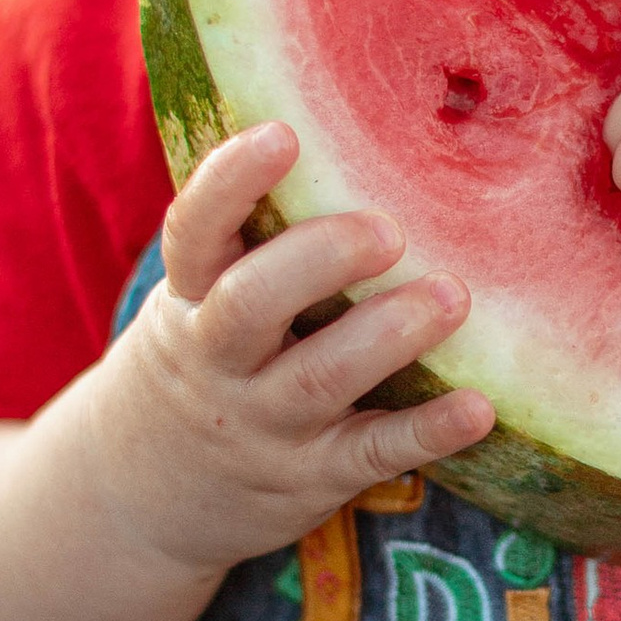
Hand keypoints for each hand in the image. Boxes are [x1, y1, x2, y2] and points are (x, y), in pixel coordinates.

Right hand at [81, 124, 494, 575]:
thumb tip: (348, 121)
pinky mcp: (310, 476)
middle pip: (250, 306)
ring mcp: (263, 422)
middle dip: (319, 261)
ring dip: (388, 336)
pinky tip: (480, 406)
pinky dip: (427, 432)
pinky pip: (372, 453)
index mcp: (190, 299)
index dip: (231, 182)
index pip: (194, 233)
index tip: (282, 134)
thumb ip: (255, 239)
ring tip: (452, 296)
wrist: (140, 498)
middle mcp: (218, 360)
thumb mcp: (199, 300)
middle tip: (388, 230)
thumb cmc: (205, 361)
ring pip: (319, 378)